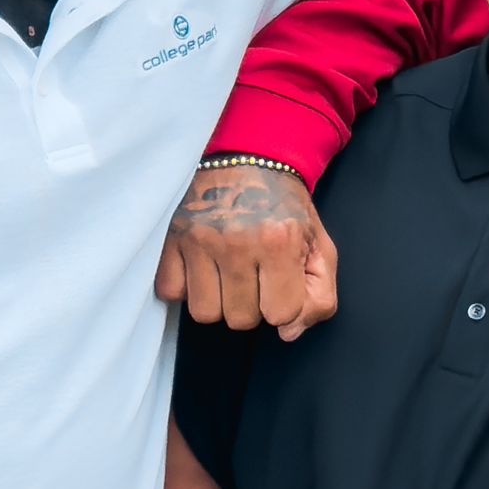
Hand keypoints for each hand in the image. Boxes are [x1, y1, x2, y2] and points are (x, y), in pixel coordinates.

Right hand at [156, 159, 336, 340]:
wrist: (247, 156)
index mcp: (279, 241)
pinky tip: (201, 266)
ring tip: (226, 272)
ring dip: (217, 300)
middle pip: (240, 320)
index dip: (283, 304)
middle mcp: (237, 241)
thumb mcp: (319, 245)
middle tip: (253, 273)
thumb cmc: (284, 207)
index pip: (280, 315)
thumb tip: (288, 332)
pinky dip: (185, 286)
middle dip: (251, 304)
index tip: (279, 281)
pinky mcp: (169, 237)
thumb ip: (319, 296)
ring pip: (204, 313)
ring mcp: (198, 239)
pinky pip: (171, 293)